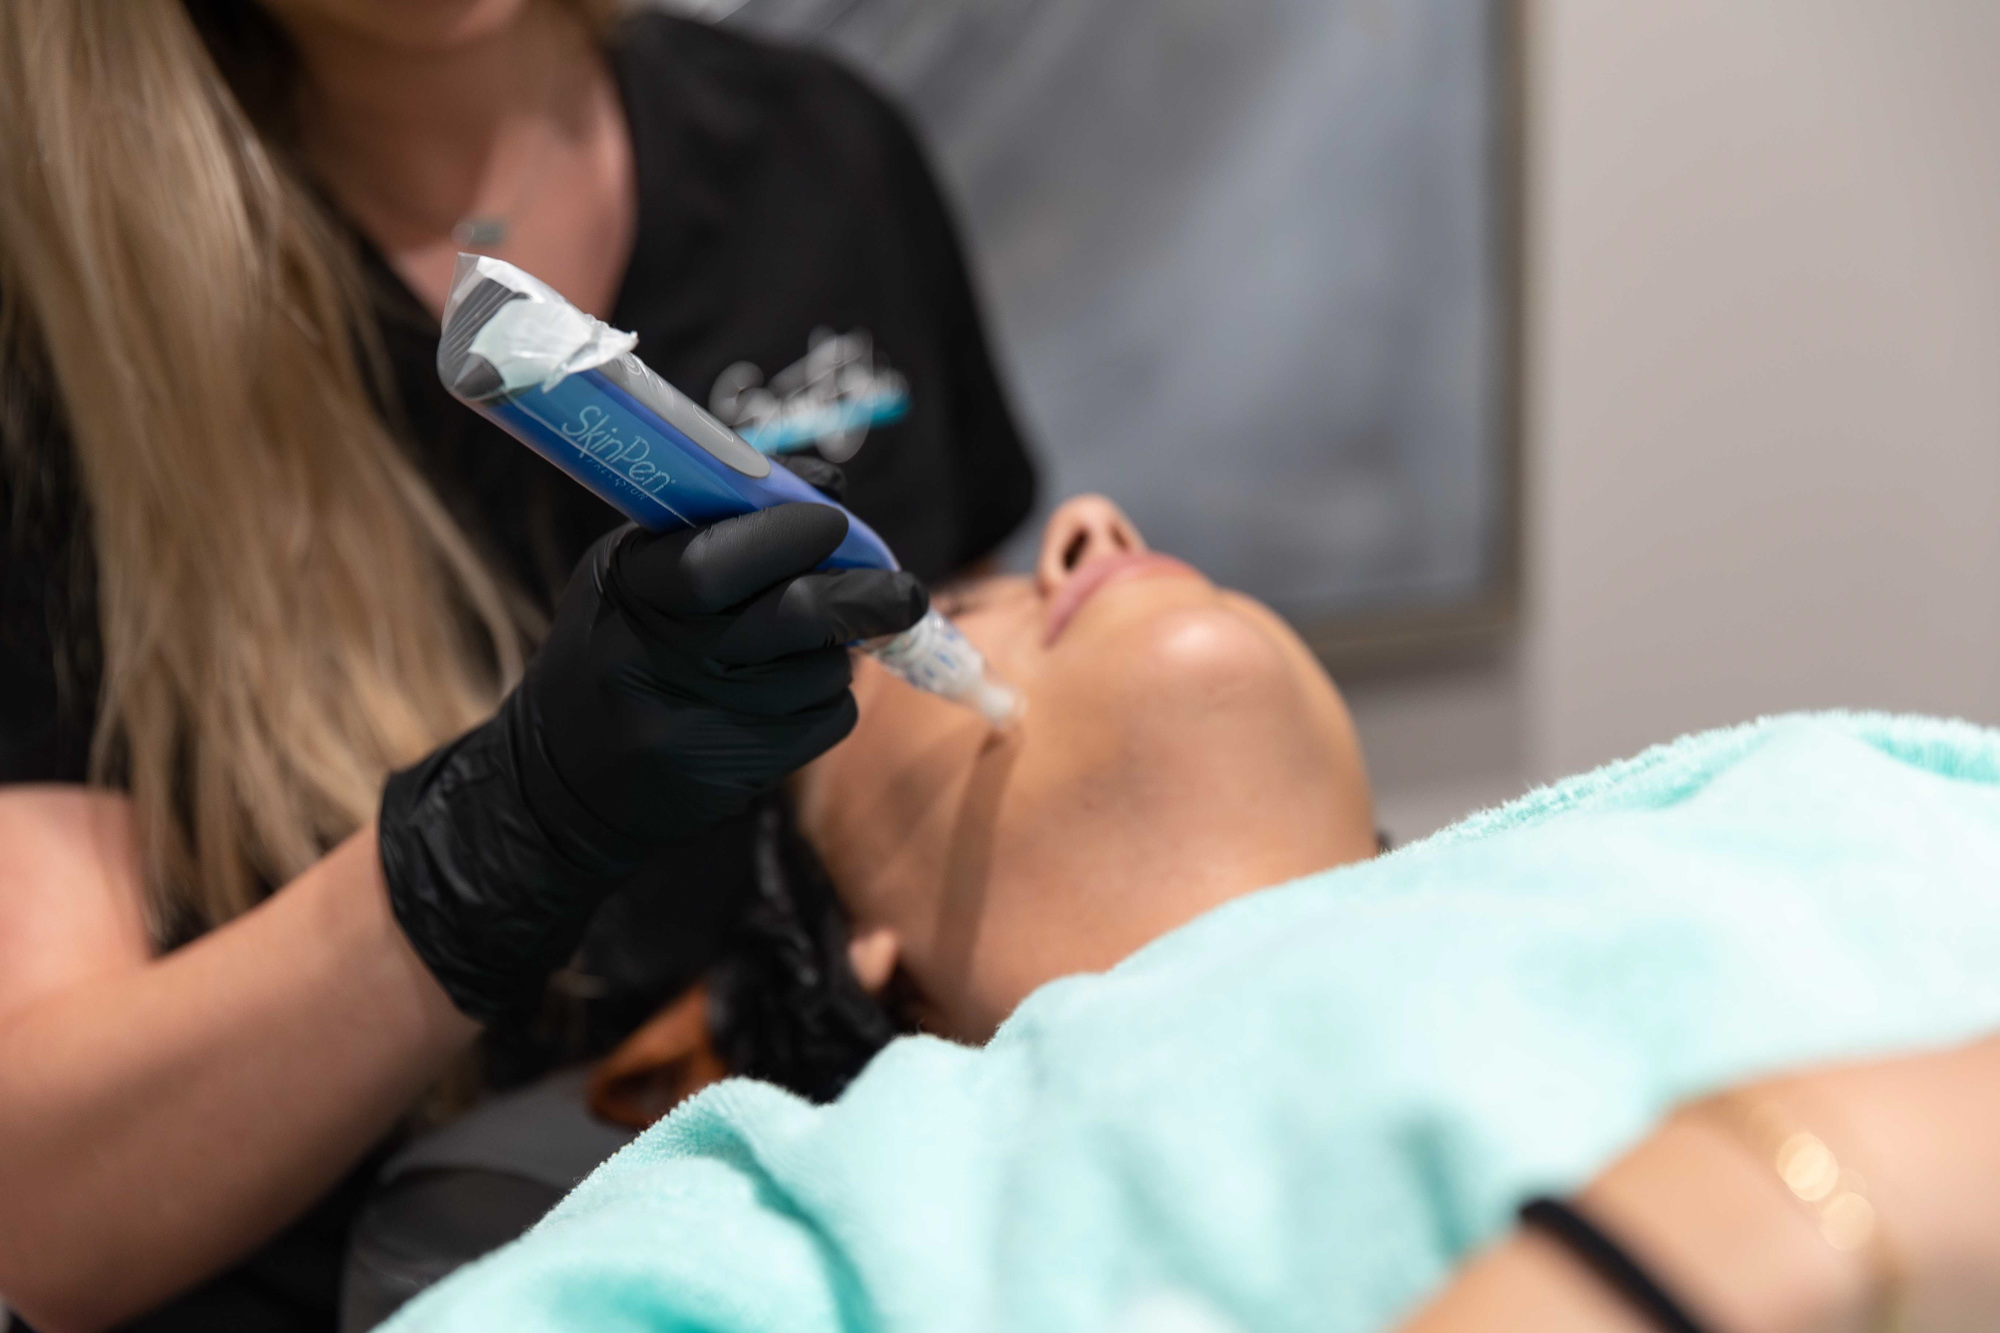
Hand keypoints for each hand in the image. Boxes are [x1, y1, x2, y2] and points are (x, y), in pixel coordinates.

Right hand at [377, 503, 925, 1023]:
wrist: (563, 781)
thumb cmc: (613, 647)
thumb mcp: (632, 571)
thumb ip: (720, 522)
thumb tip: (829, 489)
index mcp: (629, 594)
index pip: (716, 561)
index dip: (788, 536)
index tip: (833, 523)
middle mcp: (659, 662)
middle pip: (792, 617)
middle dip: (863, 595)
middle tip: (907, 587)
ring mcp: (699, 727)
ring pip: (821, 670)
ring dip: (839, 649)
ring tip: (814, 641)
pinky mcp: (736, 775)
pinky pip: (826, 720)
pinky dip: (829, 698)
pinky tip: (794, 691)